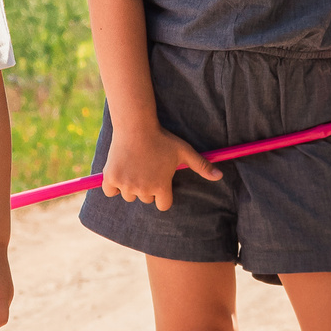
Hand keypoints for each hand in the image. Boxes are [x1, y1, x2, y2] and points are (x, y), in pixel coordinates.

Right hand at [99, 123, 218, 211]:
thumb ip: (202, 165)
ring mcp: (126, 185)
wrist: (136, 125)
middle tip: (147, 167)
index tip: (159, 181)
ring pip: (128, 195)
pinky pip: (110, 191)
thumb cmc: (163, 138)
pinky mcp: (111, 178)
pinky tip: (119, 171)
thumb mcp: (184, 151)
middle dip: (146, 187)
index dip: (162, 194)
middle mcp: (144, 190)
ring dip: (130, 185)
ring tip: (134, 166)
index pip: (163, 205)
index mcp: (161, 187)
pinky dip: (112, 185)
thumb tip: (220, 176)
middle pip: (145, 199)